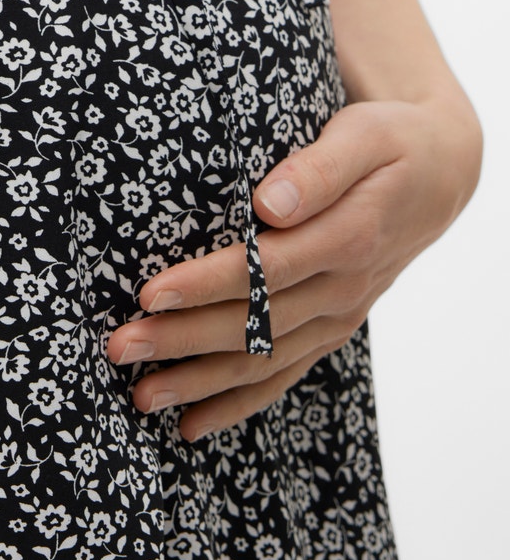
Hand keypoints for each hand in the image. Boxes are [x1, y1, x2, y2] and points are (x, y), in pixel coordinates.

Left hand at [106, 90, 482, 440]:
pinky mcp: (332, 328)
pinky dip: (237, 403)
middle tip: (119, 346)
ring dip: (199, 382)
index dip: (206, 284)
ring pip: (263, 361)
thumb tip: (270, 202)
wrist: (441, 175)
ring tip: (140, 396)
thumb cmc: (390, 143)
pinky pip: (284, 375)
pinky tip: (191, 423)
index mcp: (348, 238)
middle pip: (254, 324)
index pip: (264, 270)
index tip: (149, 292)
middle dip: (182, 340)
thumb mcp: (363, 137)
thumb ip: (318, 169)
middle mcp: (343, 288)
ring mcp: (339, 315)